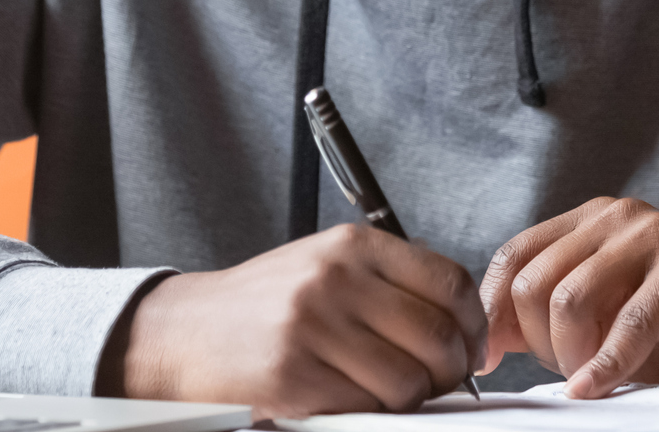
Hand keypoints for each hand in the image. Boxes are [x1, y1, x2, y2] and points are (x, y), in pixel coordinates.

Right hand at [107, 224, 486, 417]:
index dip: (472, 324)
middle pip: (437, 336)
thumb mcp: (325, 265)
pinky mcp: (294, 374)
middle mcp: (336, 278)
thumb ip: (388, 280)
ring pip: (408, 381)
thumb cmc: (263, 304)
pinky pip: (365, 408)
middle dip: (450, 371)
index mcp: (352, 245)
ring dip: (409, 399)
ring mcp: (314, 326)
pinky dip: (368, 413)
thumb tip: (461, 319)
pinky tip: (347, 399)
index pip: (449, 281)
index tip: (470, 346)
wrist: (186, 332)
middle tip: (437, 381)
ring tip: (386, 392)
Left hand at [479, 197, 658, 398]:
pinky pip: (629, 320)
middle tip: (568, 373)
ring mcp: (655, 233)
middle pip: (535, 281)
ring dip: (572, 355)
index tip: (490, 362)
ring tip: (591, 378)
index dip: (494, 313)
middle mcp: (617, 216)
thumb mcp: (595, 330)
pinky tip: (596, 387)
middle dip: (538, 342)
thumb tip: (482, 339)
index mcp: (587, 222)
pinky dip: (606, 364)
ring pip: (571, 297)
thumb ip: (540, 322)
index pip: (513, 257)